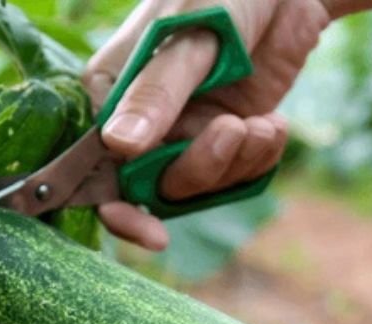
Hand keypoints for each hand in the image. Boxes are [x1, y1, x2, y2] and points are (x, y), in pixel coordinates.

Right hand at [83, 0, 333, 248]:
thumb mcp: (189, 39)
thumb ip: (158, 93)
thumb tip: (118, 147)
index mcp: (111, 89)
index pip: (96, 164)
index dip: (119, 208)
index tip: (152, 236)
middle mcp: (141, 118)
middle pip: (155, 184)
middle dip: (201, 168)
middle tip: (235, 131)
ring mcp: (185, 129)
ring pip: (199, 184)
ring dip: (237, 162)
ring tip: (265, 124)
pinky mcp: (225, 134)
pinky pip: (235, 174)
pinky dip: (260, 158)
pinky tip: (275, 125)